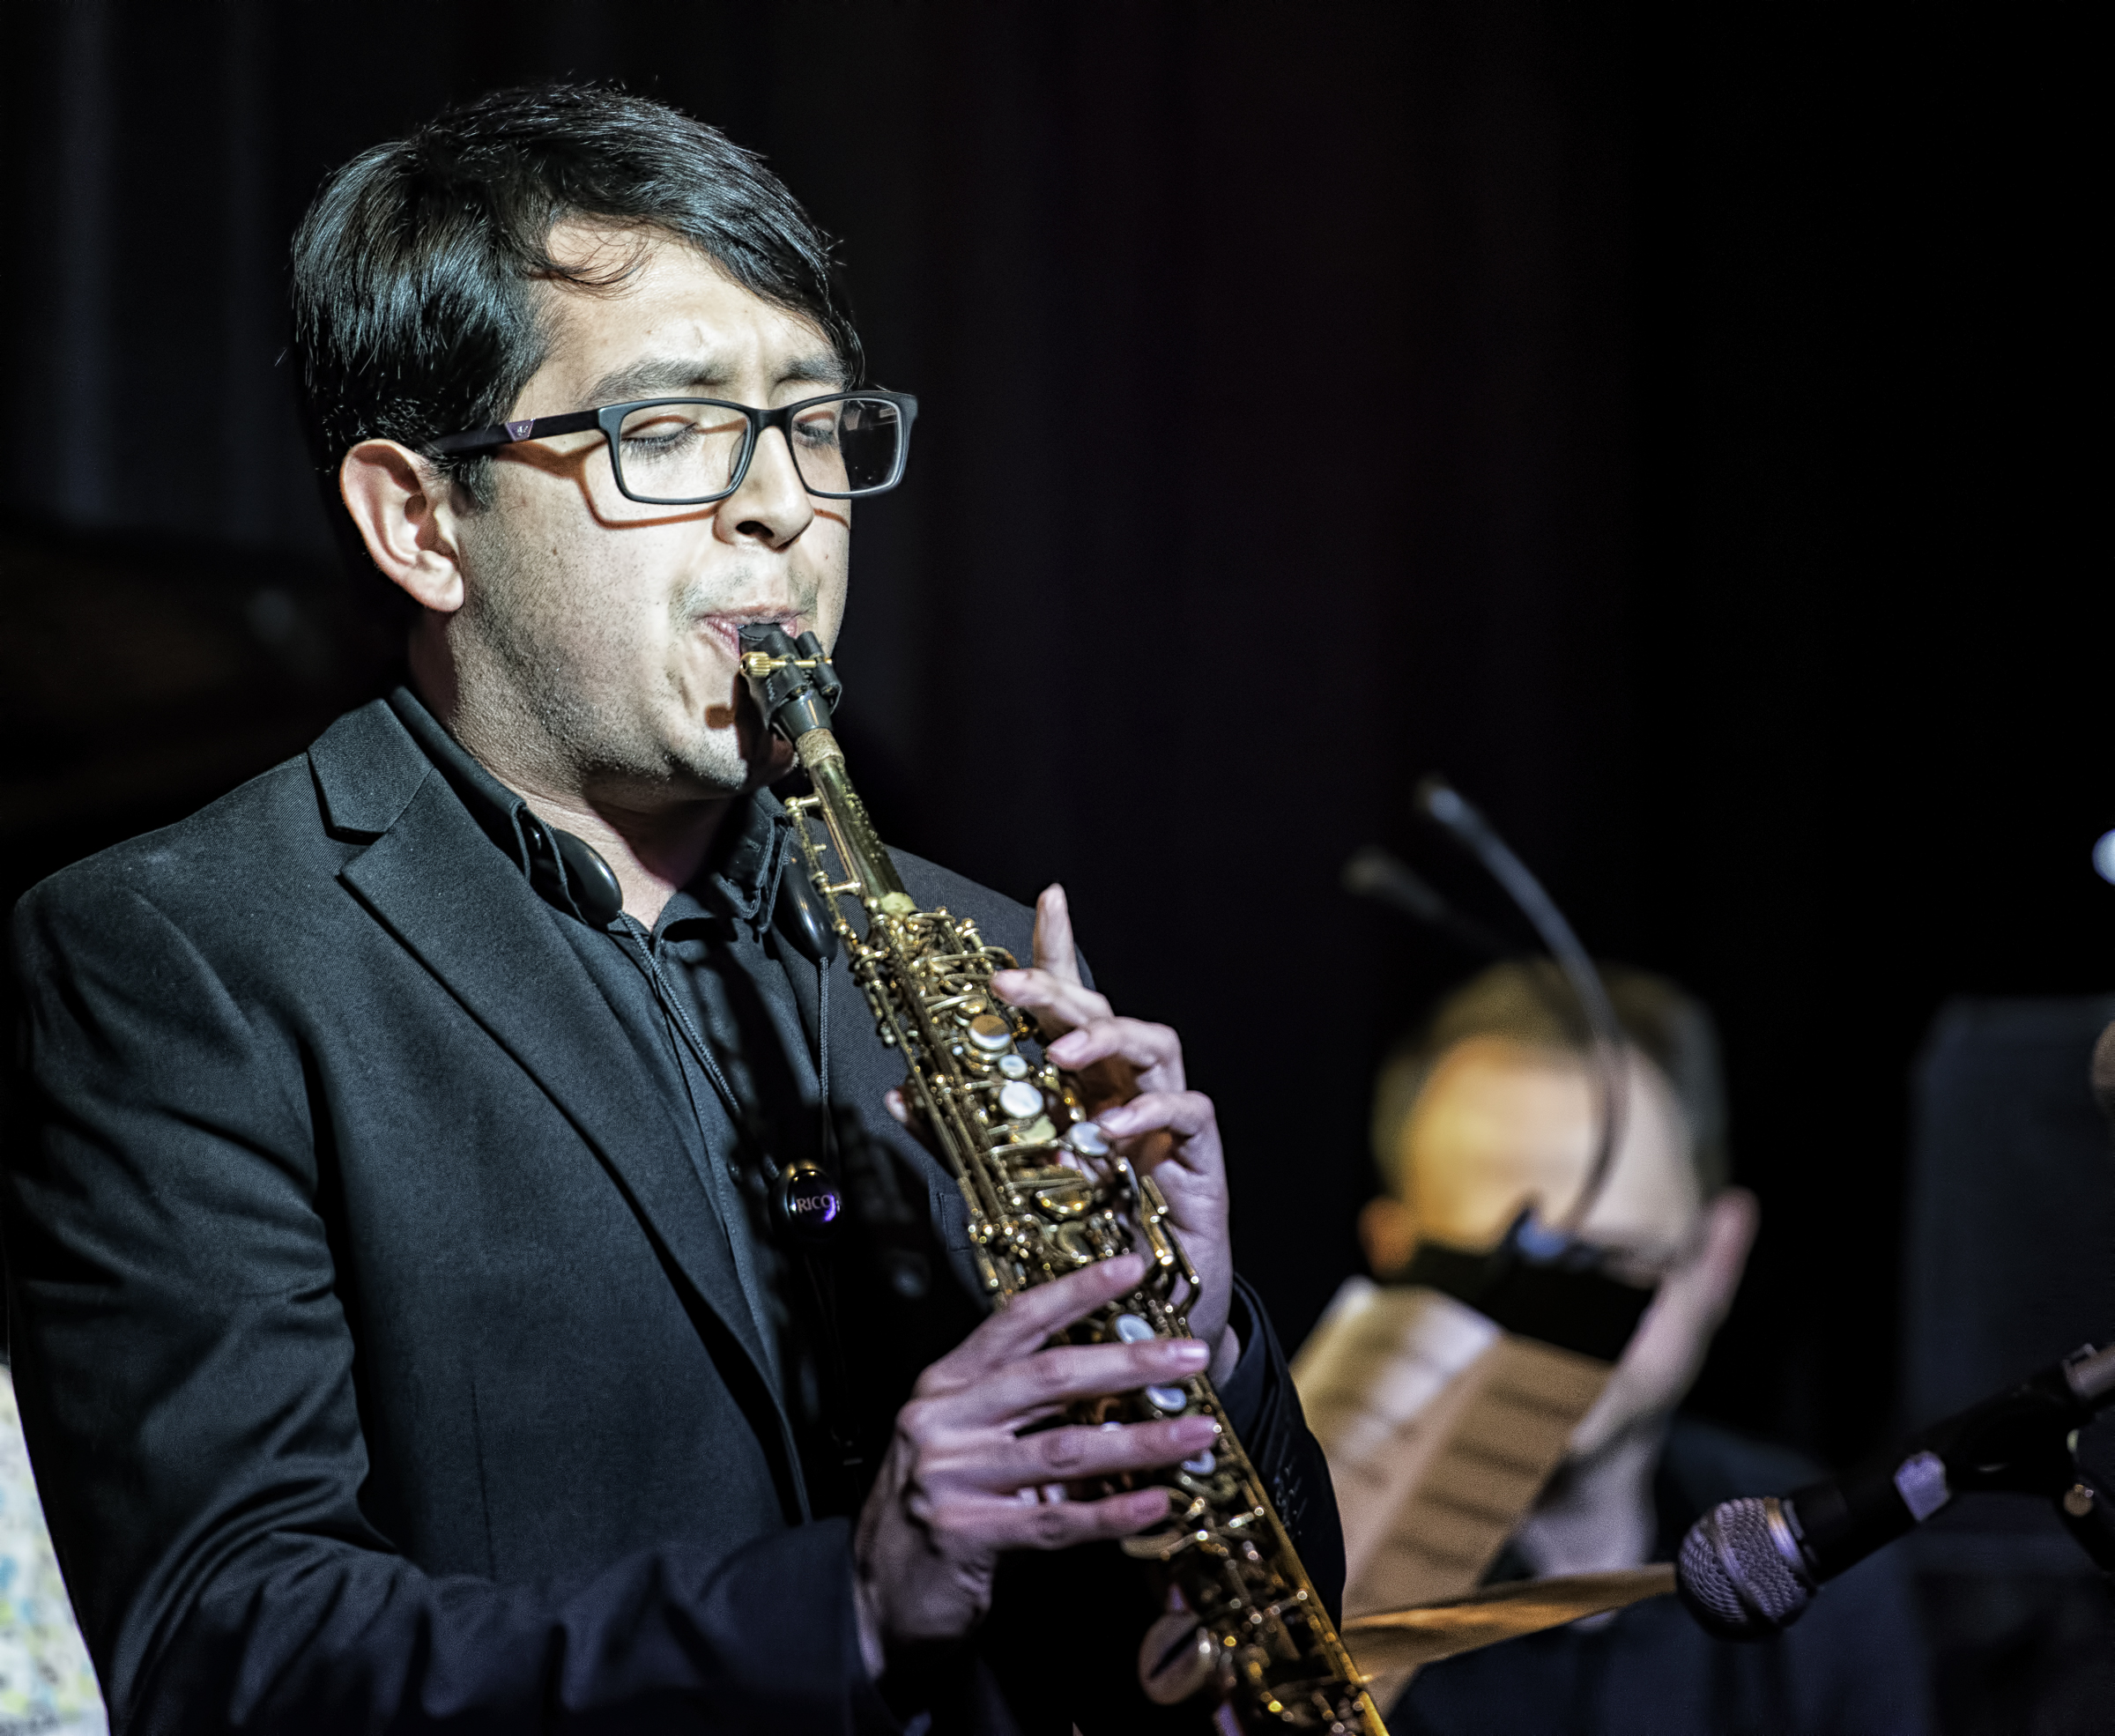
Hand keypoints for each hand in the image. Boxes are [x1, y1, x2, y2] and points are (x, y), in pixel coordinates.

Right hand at [852, 1254, 1218, 1675]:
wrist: (872, 1597)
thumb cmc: (935, 1510)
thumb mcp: (967, 1444)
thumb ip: (1027, 1416)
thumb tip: (1119, 1390)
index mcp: (946, 1385)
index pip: (1017, 1322)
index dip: (1076, 1291)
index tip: (1129, 1266)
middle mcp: (944, 1419)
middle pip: (1051, 1376)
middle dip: (1130, 1361)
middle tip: (1188, 1355)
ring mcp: (952, 1475)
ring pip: (1065, 1448)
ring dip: (1141, 1440)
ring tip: (1195, 1432)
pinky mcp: (966, 1534)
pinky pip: (1056, 1520)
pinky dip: (1112, 1513)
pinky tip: (1155, 1504)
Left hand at [987, 886, 1238, 1382]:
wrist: (1148, 1314)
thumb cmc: (1089, 1238)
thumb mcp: (1008, 1183)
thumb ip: (957, 1138)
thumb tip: (897, 1095)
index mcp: (1084, 1084)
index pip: (1075, 1001)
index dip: (1063, 948)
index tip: (1050, 897)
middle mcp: (1126, 1088)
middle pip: (1103, 1011)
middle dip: (1059, 988)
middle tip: (1010, 987)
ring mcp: (1167, 1118)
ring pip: (1155, 1043)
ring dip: (1104, 1040)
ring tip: (1059, 1057)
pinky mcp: (1198, 1155)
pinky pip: (1186, 1112)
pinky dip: (1145, 1114)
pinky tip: (1107, 1130)